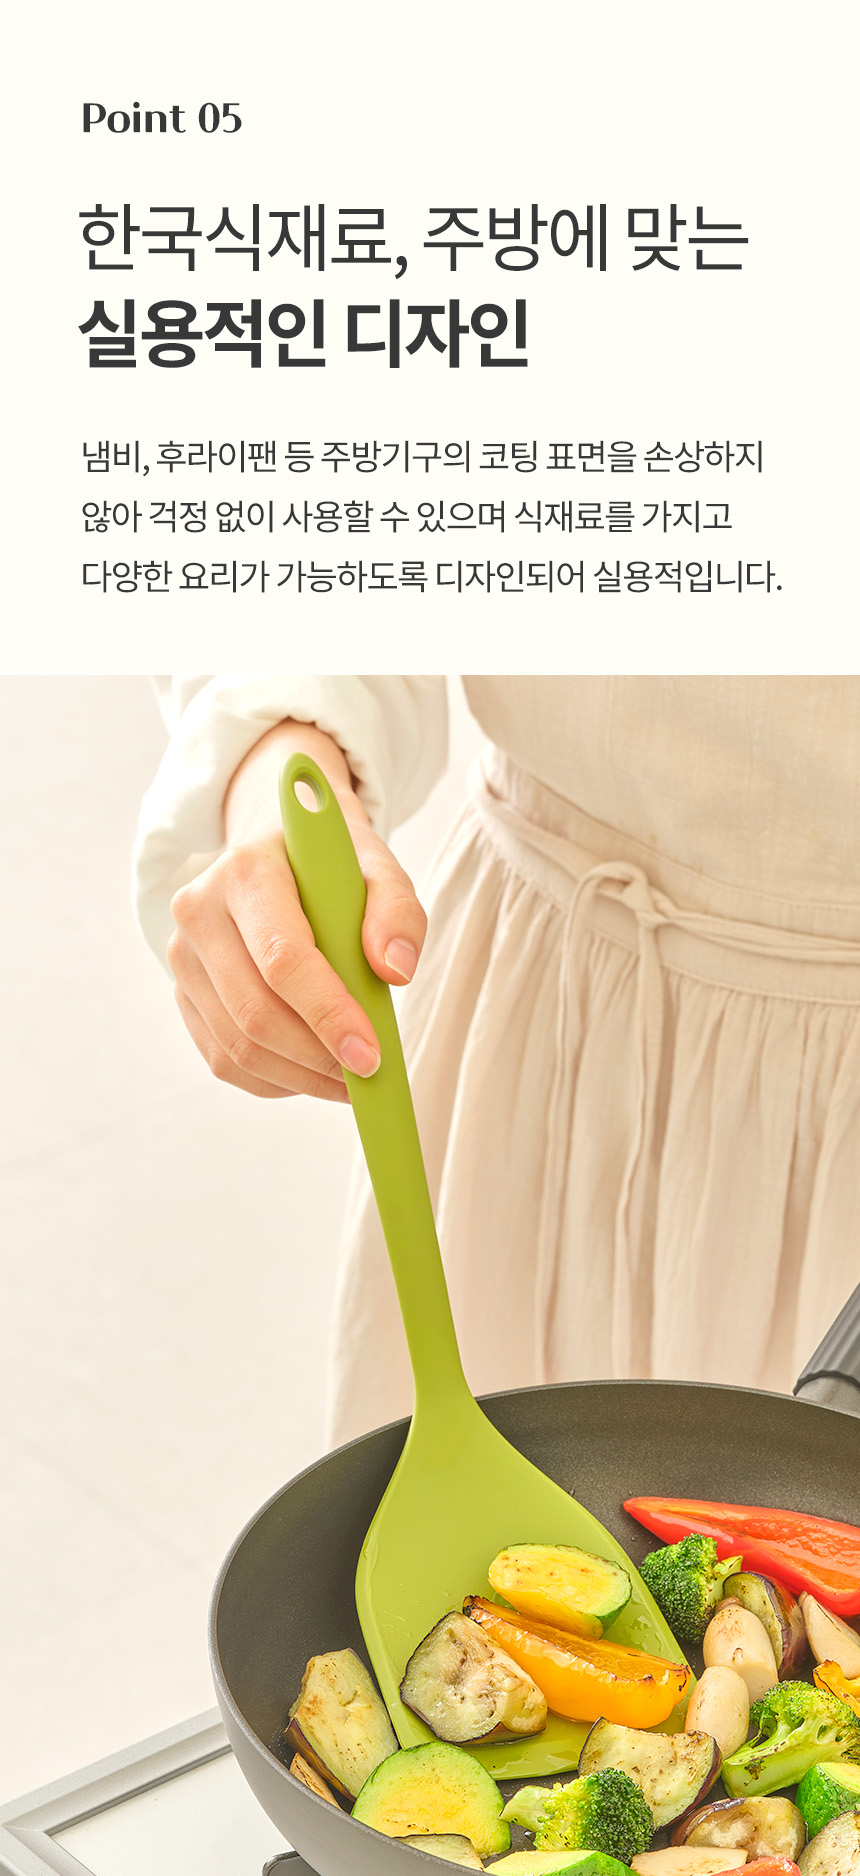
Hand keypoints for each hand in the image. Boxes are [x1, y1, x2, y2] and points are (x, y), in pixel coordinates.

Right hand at [167, 721, 426, 1098]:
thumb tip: (396, 972)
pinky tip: (312, 1073)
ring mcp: (184, 957)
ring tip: (349, 1079)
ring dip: (300, 1076)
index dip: (327, 1014)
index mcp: (246, 872)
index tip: (370, 1055)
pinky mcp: (183, 992)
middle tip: (368, 1074)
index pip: (282, 959)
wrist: (280, 858)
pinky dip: (275, 1080)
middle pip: (256, 1011)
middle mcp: (199, 912)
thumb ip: (397, 911)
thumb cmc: (332, 868)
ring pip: (238, 1045)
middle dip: (317, 1055)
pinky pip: (224, 1059)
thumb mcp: (376, 868)